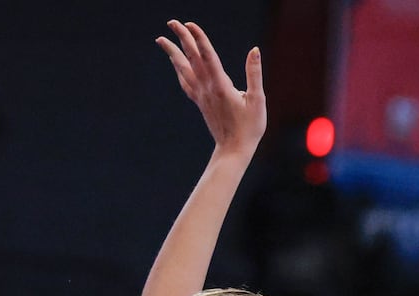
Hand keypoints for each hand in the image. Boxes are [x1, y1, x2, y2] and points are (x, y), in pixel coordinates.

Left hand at [157, 20, 266, 155]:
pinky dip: (178, 70)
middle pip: (192, 58)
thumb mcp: (258, 100)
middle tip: (172, 22)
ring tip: (161, 39)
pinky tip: (175, 63)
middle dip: (182, 38)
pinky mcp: (200, 102)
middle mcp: (207, 88)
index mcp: (221, 86)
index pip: (208, 56)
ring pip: (183, 69)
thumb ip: (254, 74)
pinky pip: (185, 82)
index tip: (190, 24)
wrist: (234, 150)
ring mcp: (201, 96)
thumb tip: (255, 51)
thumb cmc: (249, 127)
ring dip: (173, 53)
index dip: (199, 39)